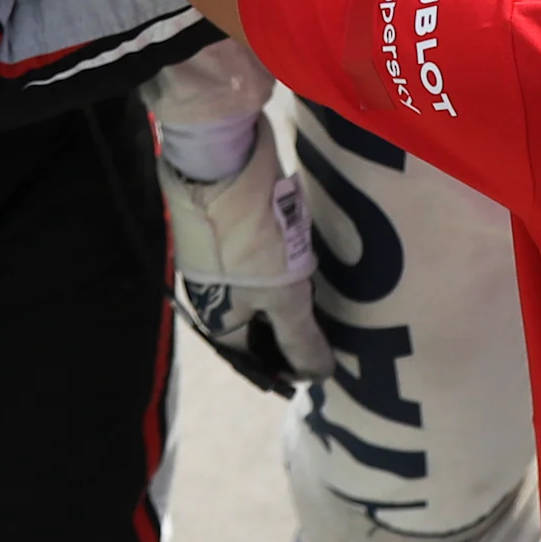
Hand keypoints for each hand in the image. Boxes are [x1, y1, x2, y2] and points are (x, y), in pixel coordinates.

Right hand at [160, 123, 330, 392]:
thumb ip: (300, 338)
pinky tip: (305, 257)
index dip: (285, 366)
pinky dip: (281, 265)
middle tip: (329, 328)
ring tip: (322, 294)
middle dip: (288, 329)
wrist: (219, 164)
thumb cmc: (251, 240)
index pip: (251, 358)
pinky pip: (257, 260)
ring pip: (256, 290)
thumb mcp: (283, 296)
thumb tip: (318, 377)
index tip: (320, 363)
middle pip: (253, 324)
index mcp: (217, 319)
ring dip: (286, 296)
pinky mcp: (226, 229)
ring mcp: (217, 260)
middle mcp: (211, 295)